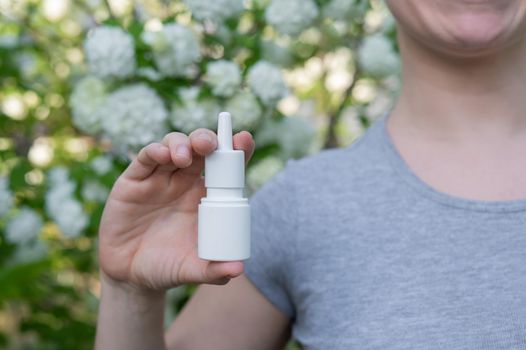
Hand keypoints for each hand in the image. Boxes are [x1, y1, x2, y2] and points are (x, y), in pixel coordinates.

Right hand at [98, 129, 254, 291]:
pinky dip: (155, 151)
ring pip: (174, 146)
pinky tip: (162, 155)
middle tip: (210, 145)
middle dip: (208, 140)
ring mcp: (159, 179)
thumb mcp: (192, 270)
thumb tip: (238, 269)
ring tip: (185, 156)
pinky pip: (146, 158)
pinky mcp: (134, 181)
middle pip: (200, 149)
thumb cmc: (167, 268)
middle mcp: (184, 183)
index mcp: (205, 198)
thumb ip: (214, 270)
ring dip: (182, 143)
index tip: (244, 139)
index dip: (235, 151)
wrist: (130, 276)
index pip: (225, 168)